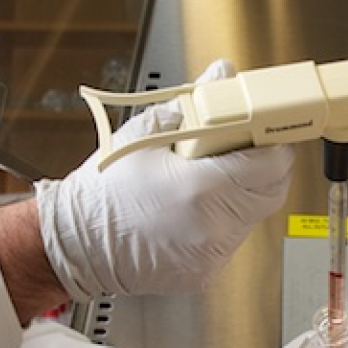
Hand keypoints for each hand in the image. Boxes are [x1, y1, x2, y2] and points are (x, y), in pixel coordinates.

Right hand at [35, 60, 296, 298]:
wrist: (74, 244)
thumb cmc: (103, 192)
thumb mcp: (145, 133)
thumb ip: (194, 103)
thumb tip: (221, 76)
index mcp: (202, 188)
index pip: (272, 163)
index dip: (273, 142)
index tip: (265, 130)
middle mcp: (214, 226)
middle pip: (273, 190)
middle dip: (263, 166)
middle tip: (240, 149)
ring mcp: (211, 253)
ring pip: (254, 215)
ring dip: (243, 193)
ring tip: (206, 179)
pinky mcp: (205, 270)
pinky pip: (232, 238)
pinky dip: (223, 220)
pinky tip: (193, 208)